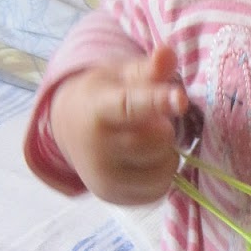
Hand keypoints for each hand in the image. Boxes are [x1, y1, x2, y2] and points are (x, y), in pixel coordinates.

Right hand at [49, 43, 188, 204]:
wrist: (70, 130)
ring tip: (147, 141)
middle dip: (164, 128)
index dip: (157, 102)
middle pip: (157, 140)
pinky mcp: (115, 197)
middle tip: (151, 121)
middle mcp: (95, 147)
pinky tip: (146, 161)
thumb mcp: (121, 77)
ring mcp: (103, 177)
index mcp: (96, 109)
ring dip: (166, 153)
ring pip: (163, 168)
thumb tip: (168, 53)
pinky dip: (162, 175)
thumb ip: (148, 70)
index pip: (129, 107)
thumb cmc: (104, 98)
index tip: (180, 99)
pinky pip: (160, 189)